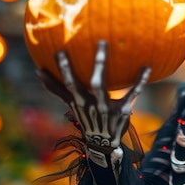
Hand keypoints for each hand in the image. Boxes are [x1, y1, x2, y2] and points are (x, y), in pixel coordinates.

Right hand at [36, 40, 150, 166]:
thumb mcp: (70, 103)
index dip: (64, 70)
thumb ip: (56, 88)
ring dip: (107, 66)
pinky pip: (133, 93)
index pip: (69, 84)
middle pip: (89, 83)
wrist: (103, 144)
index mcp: (78, 101)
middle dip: (94, 64)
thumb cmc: (87, 117)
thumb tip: (37, 71)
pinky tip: (147, 67)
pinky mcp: (123, 110)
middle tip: (101, 41)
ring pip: (105, 86)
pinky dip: (140, 81)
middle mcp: (91, 104)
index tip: (60, 51)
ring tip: (109, 46)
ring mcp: (107, 108)